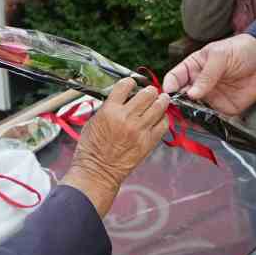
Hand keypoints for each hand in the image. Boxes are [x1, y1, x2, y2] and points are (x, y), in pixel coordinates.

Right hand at [63, 78, 170, 216]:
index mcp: (109, 110)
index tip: (132, 84)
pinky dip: (164, 118)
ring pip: (159, 106)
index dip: (130, 82)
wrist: (97, 171)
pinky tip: (160, 117)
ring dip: (161, 100)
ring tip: (161, 100)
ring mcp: (139, 130)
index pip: (125, 85)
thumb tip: (122, 97)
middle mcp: (126, 118)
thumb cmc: (92, 149)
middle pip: (147, 93)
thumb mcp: (93, 121)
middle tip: (151, 92)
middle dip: (150, 90)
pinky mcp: (148, 142)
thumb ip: (109, 107)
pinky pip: (164, 124)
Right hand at [163, 33, 255, 115]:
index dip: (168, 87)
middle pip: (181, 98)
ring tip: (191, 118)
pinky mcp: (224, 109)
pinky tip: (206, 123)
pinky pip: (213, 119)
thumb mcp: (220, 56)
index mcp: (193, 68)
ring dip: (191, 117)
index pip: (174, 78)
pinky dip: (208, 124)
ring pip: (194, 112)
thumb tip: (191, 93)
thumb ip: (206, 75)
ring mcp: (210, 98)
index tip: (167, 95)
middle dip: (177, 106)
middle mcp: (199, 85)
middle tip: (178, 110)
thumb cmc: (240, 49)